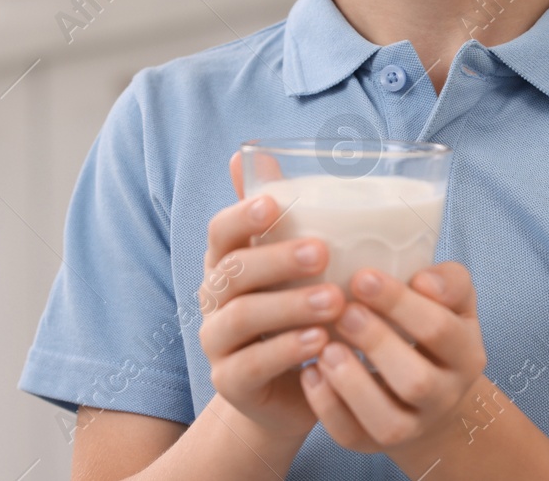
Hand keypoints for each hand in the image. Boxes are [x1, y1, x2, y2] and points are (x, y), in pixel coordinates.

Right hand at [197, 151, 346, 439]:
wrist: (294, 395)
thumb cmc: (299, 317)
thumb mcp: (296, 267)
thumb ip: (284, 217)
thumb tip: (261, 152)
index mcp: (226, 262)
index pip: (220, 231)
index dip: (242, 215)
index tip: (275, 205)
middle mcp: (213, 298)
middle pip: (232, 270)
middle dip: (277, 258)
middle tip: (324, 252)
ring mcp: (217, 342)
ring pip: (241, 316)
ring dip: (289, 305)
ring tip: (336, 301)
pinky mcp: (230, 383)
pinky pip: (251, 364)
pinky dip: (287, 350)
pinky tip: (322, 343)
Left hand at [298, 260, 486, 455]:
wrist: (425, 390)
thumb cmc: (429, 328)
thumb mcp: (452, 301)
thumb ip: (448, 281)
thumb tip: (423, 280)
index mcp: (465, 355)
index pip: (439, 330)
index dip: (400, 304)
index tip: (362, 277)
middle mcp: (444, 397)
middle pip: (416, 382)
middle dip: (376, 344)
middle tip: (344, 312)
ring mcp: (411, 427)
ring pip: (388, 421)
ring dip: (352, 383)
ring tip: (325, 348)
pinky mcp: (374, 443)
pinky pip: (352, 435)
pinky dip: (327, 406)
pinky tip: (310, 371)